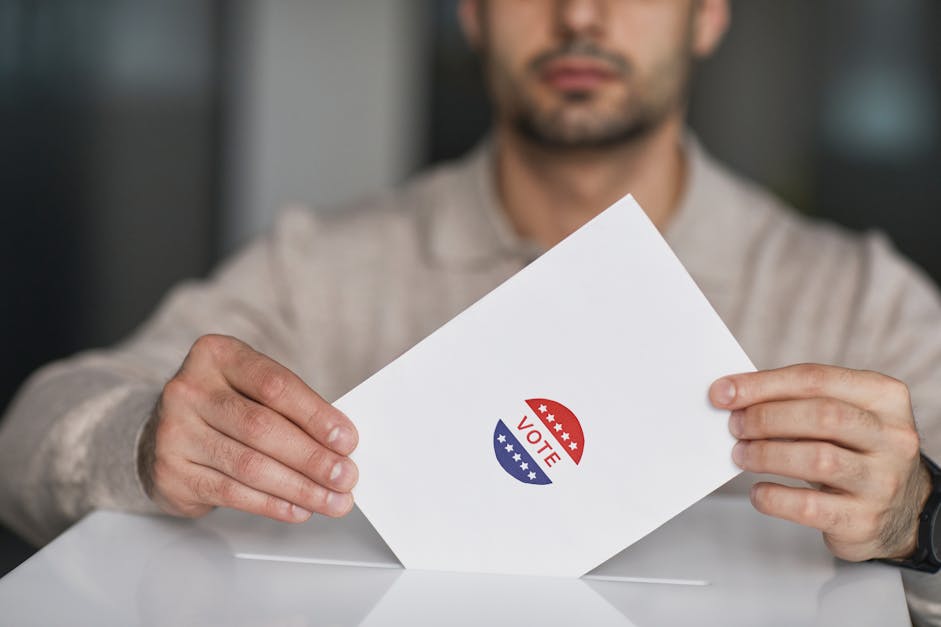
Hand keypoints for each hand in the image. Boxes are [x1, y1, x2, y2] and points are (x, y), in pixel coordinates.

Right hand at [141, 334, 358, 522]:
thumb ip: (291, 408)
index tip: (347, 440)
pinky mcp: (171, 472)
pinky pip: (231, 493)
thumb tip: (340, 444)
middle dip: (312, 457)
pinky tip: (298, 509)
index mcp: (218, 355)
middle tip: (346, 476)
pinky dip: (272, 504)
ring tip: (332, 500)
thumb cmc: (224, 408)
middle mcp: (189, 389)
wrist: (164, 434)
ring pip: (249, 465)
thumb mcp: (252, 389)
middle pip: (263, 428)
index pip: (275, 385)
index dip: (316, 415)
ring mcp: (175, 432)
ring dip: (299, 488)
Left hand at [709, 363, 930, 561]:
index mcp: (884, 397)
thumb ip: (797, 401)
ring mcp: (884, 481)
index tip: (723, 392)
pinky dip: (774, 497)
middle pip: (822, 415)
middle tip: (734, 425)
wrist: (898, 511)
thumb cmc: (853, 451)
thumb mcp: (840, 416)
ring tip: (741, 454)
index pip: (816, 379)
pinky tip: (759, 492)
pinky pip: (810, 507)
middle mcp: (893, 437)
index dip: (763, 384)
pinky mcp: (865, 520)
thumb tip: (734, 396)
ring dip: (767, 454)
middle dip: (766, 418)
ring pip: (818, 459)